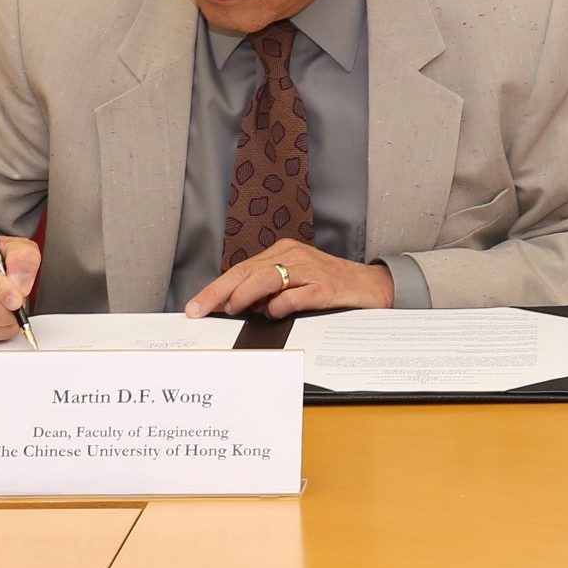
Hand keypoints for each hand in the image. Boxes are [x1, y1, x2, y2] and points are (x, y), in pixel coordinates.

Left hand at [184, 239, 394, 318]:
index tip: (196, 306)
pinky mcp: (323, 288)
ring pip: (266, 278)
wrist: (371, 287)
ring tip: (233, 310)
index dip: (215, 288)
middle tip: (200, 310)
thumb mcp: (296, 282)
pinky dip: (278, 307)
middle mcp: (293, 256)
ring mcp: (309, 270)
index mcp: (284, 252)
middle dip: (218, 292)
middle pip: (247, 272)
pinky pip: (293, 296)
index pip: (241, 269)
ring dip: (245, 296)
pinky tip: (273, 314)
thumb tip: (239, 306)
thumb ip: (269, 291)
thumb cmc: (331, 285)